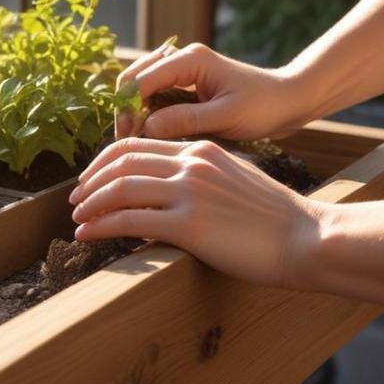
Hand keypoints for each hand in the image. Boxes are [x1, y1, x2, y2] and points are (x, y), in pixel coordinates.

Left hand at [68, 138, 324, 288]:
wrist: (309, 239)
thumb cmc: (278, 221)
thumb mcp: (236, 184)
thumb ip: (202, 182)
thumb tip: (172, 198)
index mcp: (202, 151)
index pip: (139, 145)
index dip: (107, 162)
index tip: (93, 180)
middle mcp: (192, 164)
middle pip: (121, 161)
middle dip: (91, 181)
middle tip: (74, 200)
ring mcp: (189, 192)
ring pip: (120, 189)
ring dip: (90, 205)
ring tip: (77, 220)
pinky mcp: (189, 225)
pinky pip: (129, 220)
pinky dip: (101, 226)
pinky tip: (87, 235)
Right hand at [117, 41, 312, 139]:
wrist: (290, 101)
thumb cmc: (265, 106)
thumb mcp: (227, 116)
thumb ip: (186, 119)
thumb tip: (146, 127)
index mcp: (190, 59)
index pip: (142, 79)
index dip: (128, 108)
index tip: (127, 137)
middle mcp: (182, 59)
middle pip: (134, 77)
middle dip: (125, 107)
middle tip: (125, 140)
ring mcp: (183, 71)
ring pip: (141, 85)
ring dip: (133, 110)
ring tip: (134, 138)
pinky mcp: (187, 85)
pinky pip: (155, 95)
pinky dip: (147, 112)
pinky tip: (148, 134)